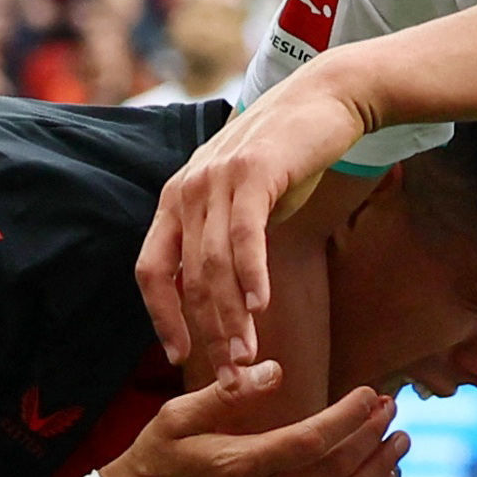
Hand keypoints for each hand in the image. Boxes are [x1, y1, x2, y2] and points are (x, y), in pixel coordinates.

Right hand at [98, 362, 407, 476]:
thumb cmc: (155, 461)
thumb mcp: (176, 416)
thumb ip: (227, 391)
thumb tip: (275, 369)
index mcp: (238, 468)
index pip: (312, 441)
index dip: (349, 418)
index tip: (370, 394)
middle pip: (337, 471)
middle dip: (372, 437)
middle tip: (395, 408)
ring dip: (378, 470)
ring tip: (401, 440)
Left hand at [138, 52, 377, 371]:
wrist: (325, 99)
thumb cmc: (287, 158)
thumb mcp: (242, 201)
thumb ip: (223, 240)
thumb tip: (222, 297)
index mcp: (175, 201)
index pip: (150, 271)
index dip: (162, 319)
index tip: (180, 358)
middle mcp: (186, 190)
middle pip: (187, 279)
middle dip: (208, 334)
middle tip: (228, 378)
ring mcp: (216, 179)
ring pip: (214, 266)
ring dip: (231, 319)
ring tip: (248, 358)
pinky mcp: (252, 172)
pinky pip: (245, 237)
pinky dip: (251, 277)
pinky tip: (262, 309)